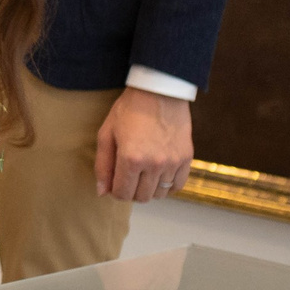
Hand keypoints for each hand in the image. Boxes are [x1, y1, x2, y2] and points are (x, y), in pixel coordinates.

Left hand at [95, 87, 192, 201]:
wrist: (159, 92)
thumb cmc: (129, 110)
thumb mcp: (107, 133)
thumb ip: (103, 165)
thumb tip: (102, 191)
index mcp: (131, 159)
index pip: (122, 193)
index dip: (115, 191)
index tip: (115, 182)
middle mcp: (154, 164)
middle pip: (142, 197)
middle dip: (131, 191)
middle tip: (128, 177)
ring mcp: (172, 162)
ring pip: (160, 194)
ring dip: (149, 188)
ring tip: (143, 173)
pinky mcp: (186, 158)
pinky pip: (178, 186)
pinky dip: (168, 186)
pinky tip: (159, 175)